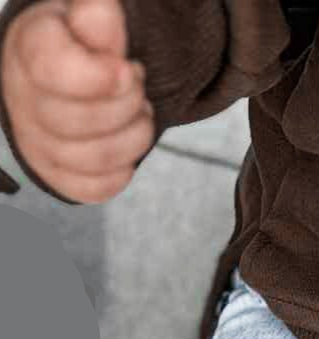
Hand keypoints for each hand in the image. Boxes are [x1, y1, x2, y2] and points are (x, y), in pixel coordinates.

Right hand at [1, 0, 153, 202]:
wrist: (59, 79)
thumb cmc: (77, 43)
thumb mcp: (84, 18)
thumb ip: (96, 17)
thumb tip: (104, 13)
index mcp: (29, 51)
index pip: (53, 71)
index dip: (99, 77)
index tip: (127, 69)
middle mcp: (24, 101)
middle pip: (76, 121)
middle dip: (126, 105)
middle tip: (138, 86)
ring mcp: (38, 143)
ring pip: (92, 158)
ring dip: (134, 138)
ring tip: (141, 114)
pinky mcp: (57, 176)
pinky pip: (94, 189)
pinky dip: (122, 171)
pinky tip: (126, 145)